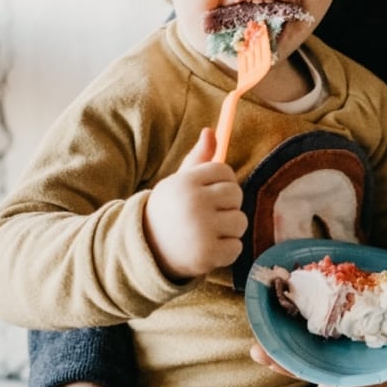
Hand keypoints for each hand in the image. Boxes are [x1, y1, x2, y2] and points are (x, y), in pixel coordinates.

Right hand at [144, 128, 246, 281]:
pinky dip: (226, 251)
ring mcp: (201, 230)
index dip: (221, 182)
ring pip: (240, 221)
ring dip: (228, 229)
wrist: (146, 251)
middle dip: (227, 204)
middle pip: (236, 194)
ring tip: (207, 232)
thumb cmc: (170, 211)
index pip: (224, 171)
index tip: (210, 193)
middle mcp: (194, 203)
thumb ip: (198, 158)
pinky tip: (207, 248)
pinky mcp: (207, 254)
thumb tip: (211, 131)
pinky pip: (236, 247)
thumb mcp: (179, 183)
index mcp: (185, 183)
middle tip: (208, 214)